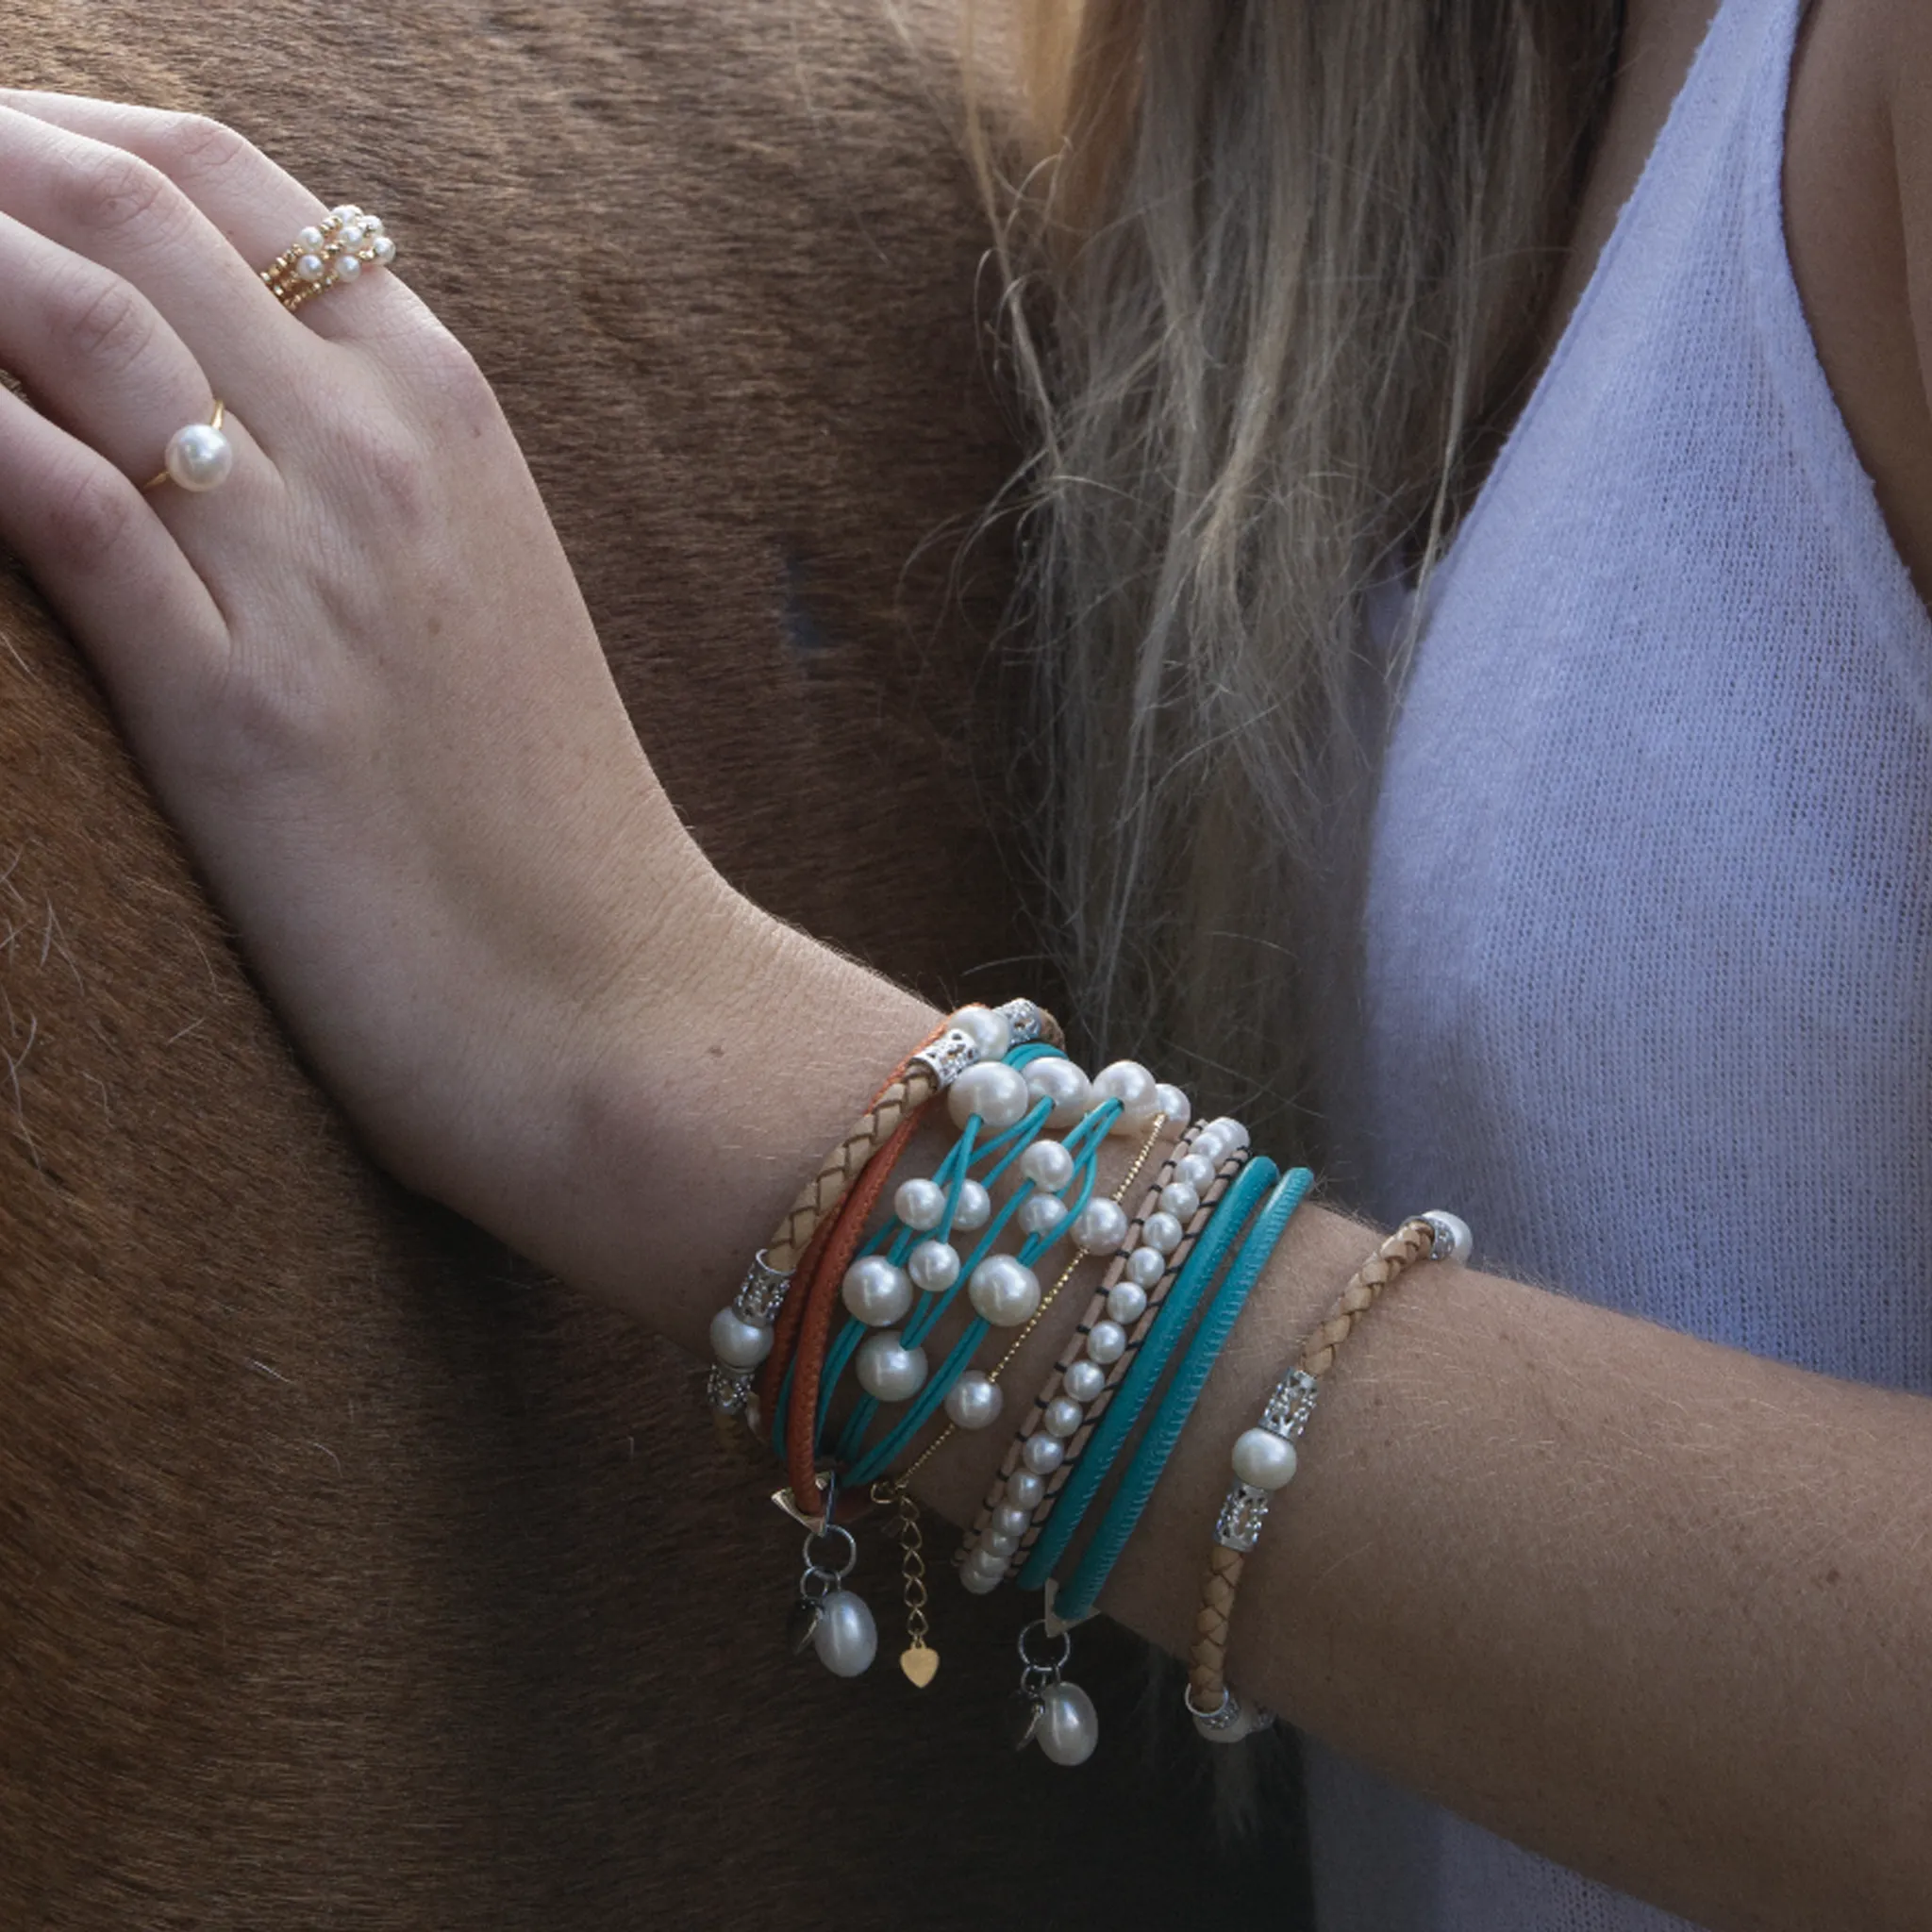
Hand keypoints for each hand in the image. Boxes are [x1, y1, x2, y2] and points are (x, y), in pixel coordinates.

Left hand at [0, 92, 742, 1236]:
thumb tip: (236, 406)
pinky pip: (65, 510)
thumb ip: (377, 468)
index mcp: (448, 408)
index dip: (67, 131)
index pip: (226, 177)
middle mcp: (379, 453)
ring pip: (72, 327)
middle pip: (125, 213)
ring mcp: (314, 575)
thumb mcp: (483, 589)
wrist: (620, 1002)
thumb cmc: (550, 817)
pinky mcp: (241, 712)